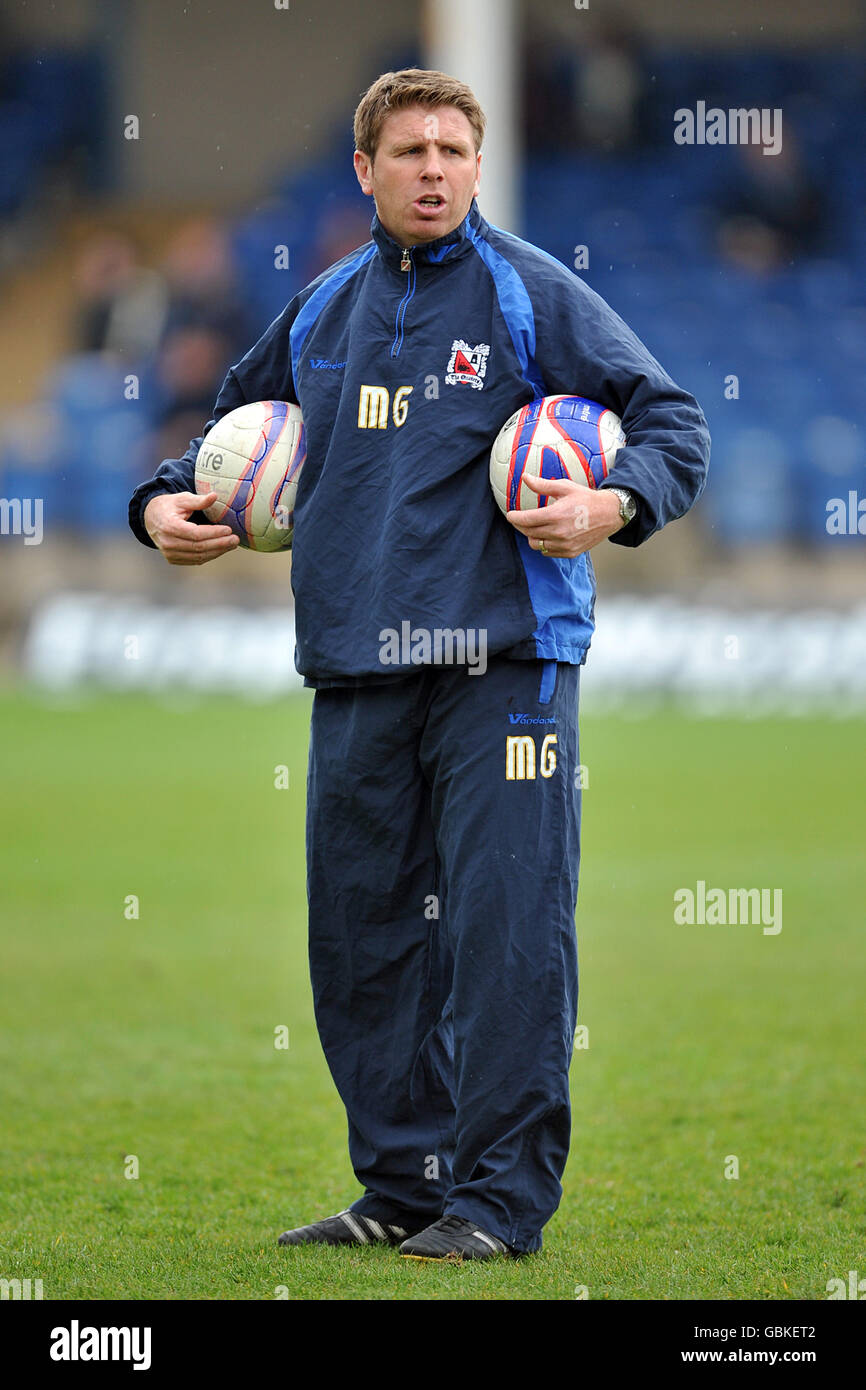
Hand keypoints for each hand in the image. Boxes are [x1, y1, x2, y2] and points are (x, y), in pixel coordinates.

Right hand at [143, 491, 240, 565]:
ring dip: (217, 552)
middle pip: (199, 547)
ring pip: (198, 557)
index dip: (214, 533)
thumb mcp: (182, 499)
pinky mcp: (173, 559)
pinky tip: (220, 549)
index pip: (196, 534)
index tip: (229, 530)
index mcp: (169, 526)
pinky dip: (209, 556)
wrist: (151, 518)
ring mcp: (169, 553)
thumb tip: (214, 496)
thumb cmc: (169, 506)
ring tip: (231, 544)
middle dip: (220, 544)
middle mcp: (168, 543)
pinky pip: (195, 560)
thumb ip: (198, 500)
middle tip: (235, 539)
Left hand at [505, 474, 623, 557]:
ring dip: (532, 536)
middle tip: (521, 519)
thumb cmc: (586, 499)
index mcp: (556, 515)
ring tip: (537, 526)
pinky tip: (549, 535)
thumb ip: (542, 485)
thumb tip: (525, 478)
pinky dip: (544, 544)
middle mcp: (559, 532)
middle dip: (521, 525)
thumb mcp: (564, 487)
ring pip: (536, 544)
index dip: (514, 517)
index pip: (525, 520)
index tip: (511, 514)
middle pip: (528, 533)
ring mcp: (564, 545)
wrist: (609, 514)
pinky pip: (547, 552)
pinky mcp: (570, 552)